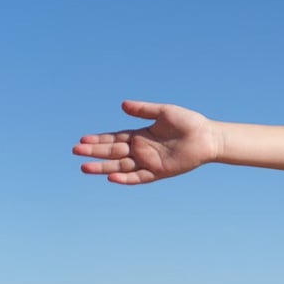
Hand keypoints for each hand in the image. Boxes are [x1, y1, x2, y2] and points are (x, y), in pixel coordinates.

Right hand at [72, 100, 218, 184]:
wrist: (208, 137)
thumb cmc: (188, 122)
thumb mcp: (164, 112)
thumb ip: (144, 110)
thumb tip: (122, 105)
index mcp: (140, 135)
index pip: (114, 138)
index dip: (98, 139)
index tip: (82, 139)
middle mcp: (141, 150)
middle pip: (113, 152)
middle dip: (94, 152)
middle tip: (75, 151)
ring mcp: (149, 162)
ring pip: (120, 166)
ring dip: (103, 167)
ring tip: (84, 167)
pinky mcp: (159, 172)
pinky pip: (139, 177)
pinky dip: (125, 178)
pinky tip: (111, 177)